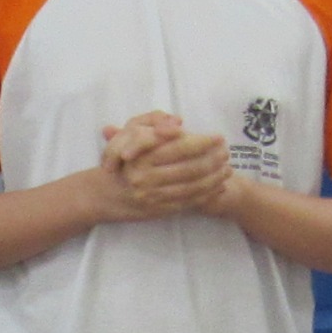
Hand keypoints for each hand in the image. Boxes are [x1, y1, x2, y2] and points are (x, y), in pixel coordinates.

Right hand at [85, 112, 235, 223]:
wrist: (103, 193)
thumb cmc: (120, 158)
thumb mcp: (130, 131)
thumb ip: (154, 121)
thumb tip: (178, 123)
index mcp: (142, 155)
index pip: (180, 146)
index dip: (202, 142)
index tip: (218, 137)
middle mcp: (146, 176)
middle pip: (190, 168)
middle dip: (213, 161)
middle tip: (227, 153)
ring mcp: (152, 196)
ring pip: (191, 187)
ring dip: (214, 179)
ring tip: (228, 169)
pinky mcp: (157, 210)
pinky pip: (186, 202)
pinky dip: (205, 194)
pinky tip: (218, 186)